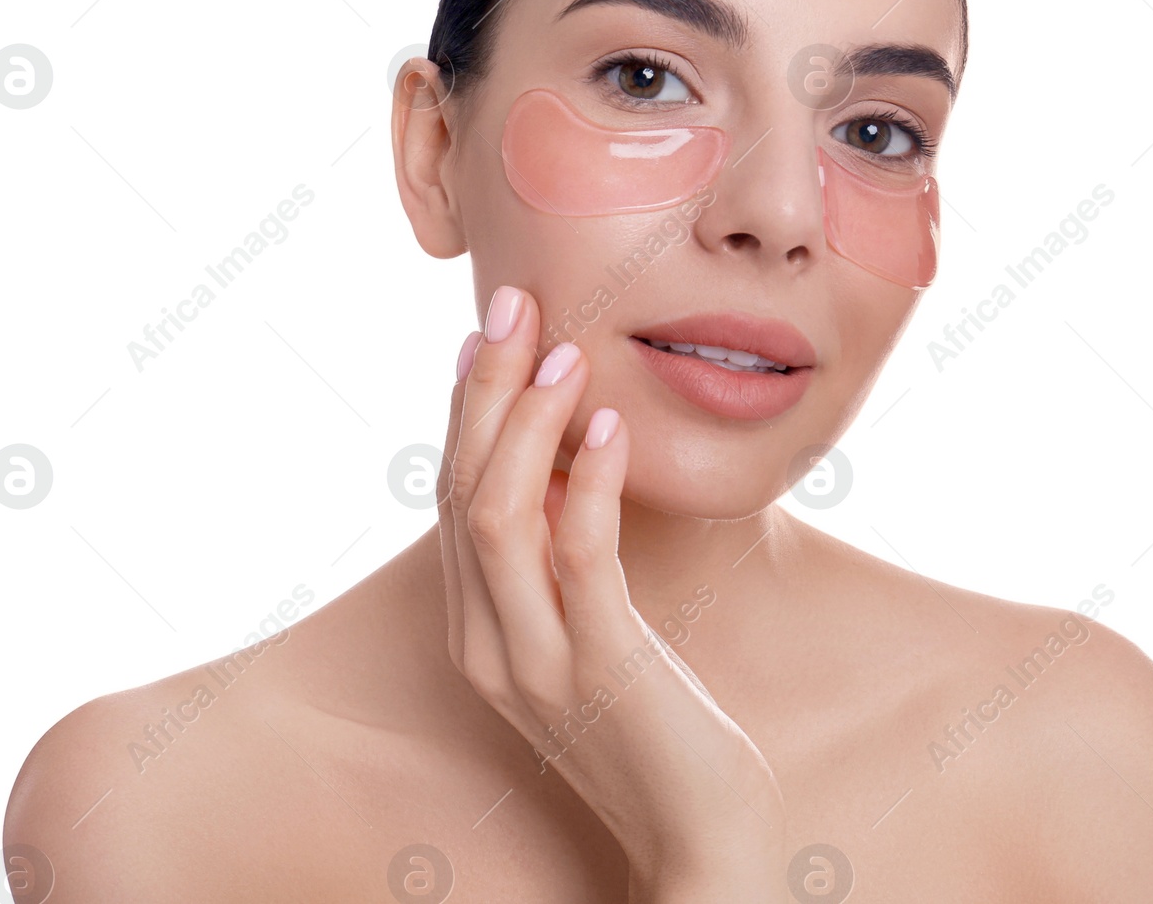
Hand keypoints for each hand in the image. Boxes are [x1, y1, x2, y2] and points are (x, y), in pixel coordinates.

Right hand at [436, 284, 786, 899]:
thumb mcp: (594, 639)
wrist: (700, 848)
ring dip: (525, 421)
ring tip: (562, 349)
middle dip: (484, 389)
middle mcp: (488, 644)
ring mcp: (537, 662)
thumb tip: (565, 470)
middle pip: (460, 490)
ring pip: (498, 514)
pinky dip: (586, 481)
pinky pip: (578, 557)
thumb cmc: (657, 733)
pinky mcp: (600, 670)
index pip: (452, 500)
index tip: (488, 337)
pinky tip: (608, 425)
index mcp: (480, 633)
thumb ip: (564, 570)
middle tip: (510, 304)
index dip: (466, 412)